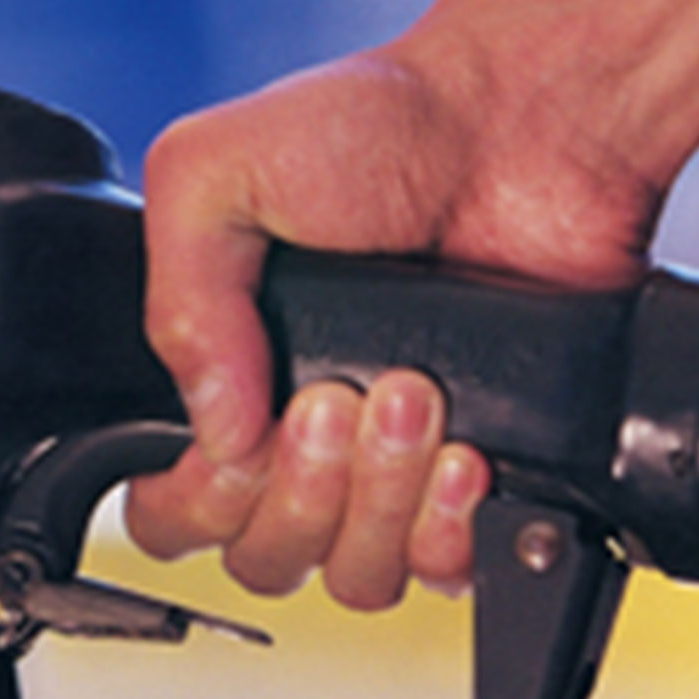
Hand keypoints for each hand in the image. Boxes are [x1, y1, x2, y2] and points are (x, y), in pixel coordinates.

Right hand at [128, 42, 661, 603]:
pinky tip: (468, 449)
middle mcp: (305, 435)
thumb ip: (179, 299)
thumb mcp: (216, 168)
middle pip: (263, 557)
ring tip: (413, 393)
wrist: (526, 122)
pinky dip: (451, 525)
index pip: (171, 511)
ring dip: (376, 499)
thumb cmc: (386, 126)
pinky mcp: (481, 475)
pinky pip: (446, 569)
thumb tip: (212, 430)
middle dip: (299, 489)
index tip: (235, 440)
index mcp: (228, 376)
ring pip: (352, 575)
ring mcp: (393, 465)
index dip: (193, 502)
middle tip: (335, 397)